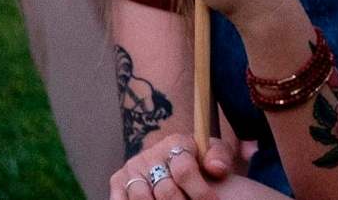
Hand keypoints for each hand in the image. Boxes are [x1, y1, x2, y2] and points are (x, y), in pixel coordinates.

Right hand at [107, 134, 237, 199]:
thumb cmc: (198, 162)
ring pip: (141, 198)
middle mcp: (150, 153)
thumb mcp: (215, 154)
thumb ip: (219, 157)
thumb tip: (215, 168)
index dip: (200, 191)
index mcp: (175, 142)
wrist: (173, 163)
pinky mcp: (117, 182)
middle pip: (165, 190)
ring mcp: (132, 168)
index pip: (184, 171)